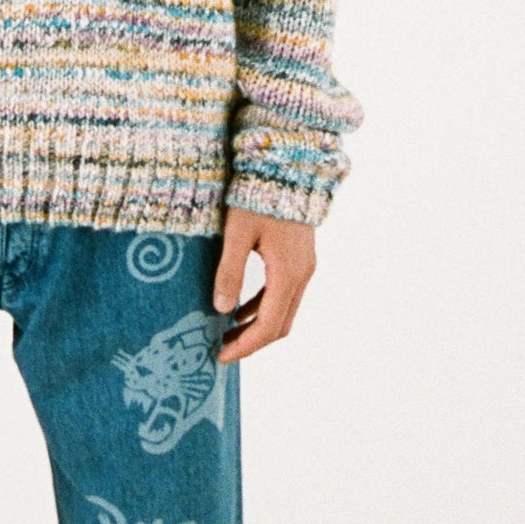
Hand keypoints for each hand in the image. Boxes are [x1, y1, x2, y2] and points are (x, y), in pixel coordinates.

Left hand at [211, 205, 315, 362]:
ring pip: (284, 311)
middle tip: (222, 349)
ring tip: (227, 332)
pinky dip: (264, 307)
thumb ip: (229, 270)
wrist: (286, 166)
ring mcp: (304, 267)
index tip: (221, 356)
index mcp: (287, 273)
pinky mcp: (300, 258)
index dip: (245, 346)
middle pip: (280, 325)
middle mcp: (301, 275)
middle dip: (252, 342)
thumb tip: (220, 308)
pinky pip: (284, 294)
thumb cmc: (257, 197)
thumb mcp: (237, 232)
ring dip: (258, 326)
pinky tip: (241, 308)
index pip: (268, 326)